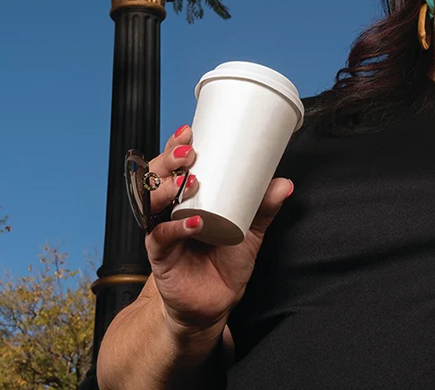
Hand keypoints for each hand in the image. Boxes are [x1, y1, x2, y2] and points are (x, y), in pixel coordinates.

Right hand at [142, 124, 293, 338]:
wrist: (215, 303)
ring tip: (191, 182)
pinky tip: (194, 222)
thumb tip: (284, 183)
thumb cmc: (226, 261)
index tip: (189, 132)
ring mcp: (161, 232)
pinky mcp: (160, 257)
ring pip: (151, 203)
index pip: (172, 164)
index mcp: (185, 196)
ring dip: (168, 188)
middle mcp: (168, 210)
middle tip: (188, 155)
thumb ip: (264, 207)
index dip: (175, 145)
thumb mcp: (249, 229)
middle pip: (154, 177)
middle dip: (167, 161)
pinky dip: (176, 228)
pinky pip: (160, 238)